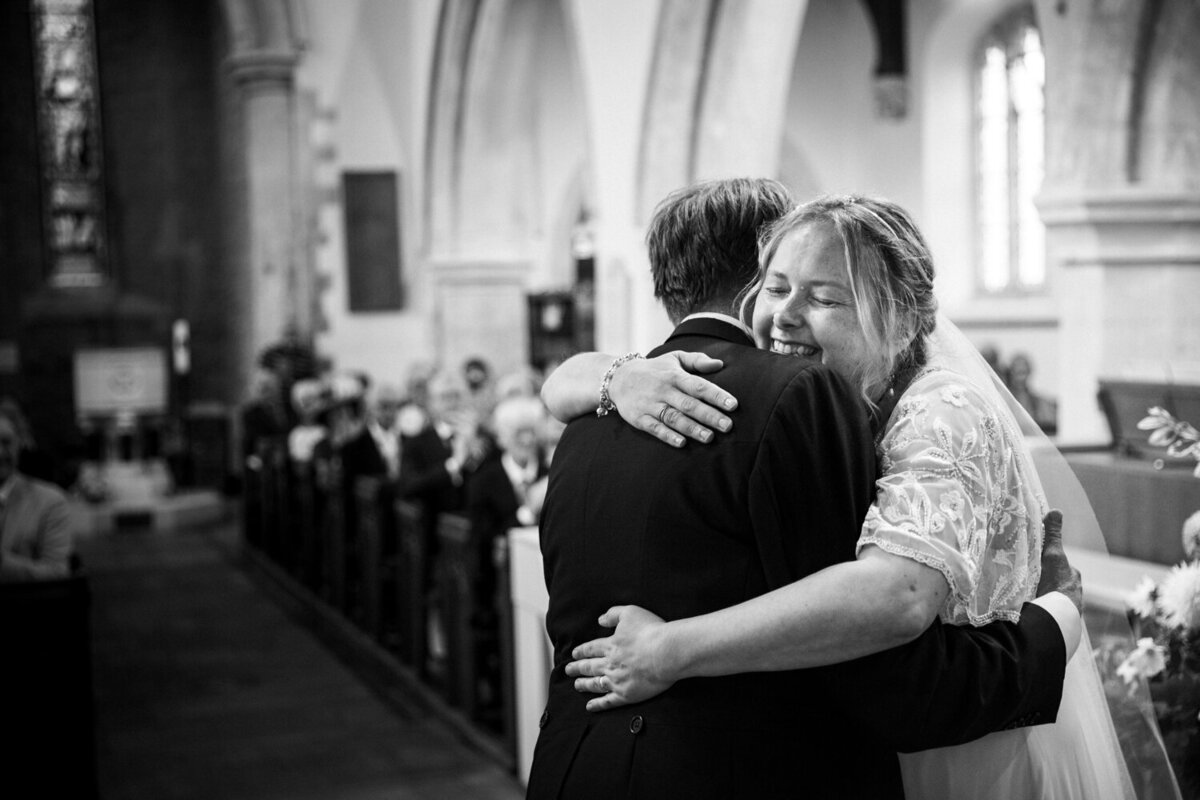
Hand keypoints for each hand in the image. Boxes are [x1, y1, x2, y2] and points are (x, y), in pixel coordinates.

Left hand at [565, 605, 675, 710]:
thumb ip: (613, 614)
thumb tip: (600, 620)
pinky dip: (598, 704)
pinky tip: (590, 706)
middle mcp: (610, 663)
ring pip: (595, 684)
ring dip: (584, 685)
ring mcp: (617, 680)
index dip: (581, 651)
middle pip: (589, 667)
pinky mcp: (626, 694)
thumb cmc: (651, 631)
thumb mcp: (630, 613)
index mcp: (610, 645)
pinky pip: (608, 701)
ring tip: (576, 686)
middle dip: (577, 668)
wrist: (666, 652)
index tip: (574, 654)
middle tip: (568, 670)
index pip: (591, 649)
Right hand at [608, 352, 737, 447]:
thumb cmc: (654, 369)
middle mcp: (664, 390)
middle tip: (728, 426)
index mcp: (674, 376)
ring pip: (674, 418)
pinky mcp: (639, 418)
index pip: (699, 386)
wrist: (618, 378)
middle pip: (689, 405)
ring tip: (710, 438)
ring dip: (692, 429)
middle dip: (710, 416)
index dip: (717, 395)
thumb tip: (720, 364)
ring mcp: (651, 405)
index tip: (733, 405)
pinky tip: (682, 443)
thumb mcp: (674, 358)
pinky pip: (655, 428)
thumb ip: (697, 361)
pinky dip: (668, 436)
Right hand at [1036, 510, 1081, 612]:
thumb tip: (1055, 510)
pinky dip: (1041, 607)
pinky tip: (1031, 608)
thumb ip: (1053, 535)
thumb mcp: (1053, 554)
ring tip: (1026, 595)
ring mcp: (1067, 607)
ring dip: (1042, 595)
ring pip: (1052, 596)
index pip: (1058, 566)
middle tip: (1026, 579)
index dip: (1046, 563)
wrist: (1057, 615)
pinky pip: (1049, 609)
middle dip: (1043, 580)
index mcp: (1072, 577)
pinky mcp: (1059, 619)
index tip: (1033, 564)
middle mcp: (1073, 592)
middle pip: (1054, 581)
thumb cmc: (1057, 583)